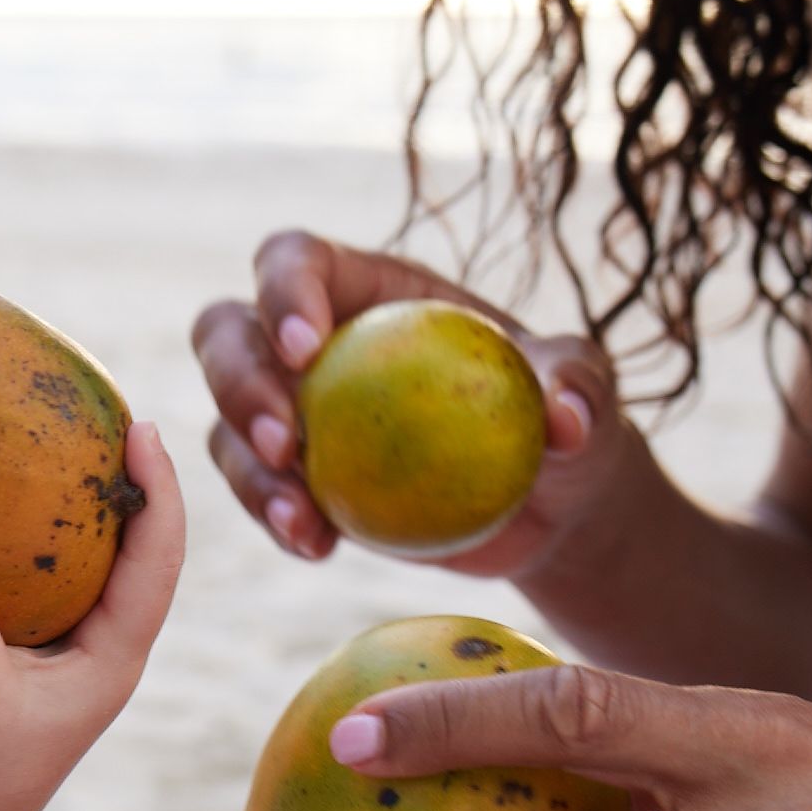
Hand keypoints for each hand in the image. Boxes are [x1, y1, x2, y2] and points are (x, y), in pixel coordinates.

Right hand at [0, 423, 184, 810]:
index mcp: (116, 650)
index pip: (160, 558)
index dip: (161, 491)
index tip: (142, 429)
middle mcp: (102, 628)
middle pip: (141, 535)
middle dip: (132, 470)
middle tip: (109, 401)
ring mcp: (67, 623)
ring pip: (95, 541)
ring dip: (85, 485)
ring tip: (64, 416)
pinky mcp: (25, 618)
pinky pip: (44, 552)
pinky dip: (33, 509)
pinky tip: (3, 463)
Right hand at [191, 230, 624, 576]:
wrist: (544, 502)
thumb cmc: (561, 420)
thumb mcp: (585, 390)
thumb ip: (578, 387)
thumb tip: (565, 417)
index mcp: (369, 291)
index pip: (296, 262)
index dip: (283, 293)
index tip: (306, 349)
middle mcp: (314, 344)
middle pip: (227, 333)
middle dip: (236, 381)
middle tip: (282, 443)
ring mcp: (294, 414)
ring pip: (226, 424)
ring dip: (248, 472)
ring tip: (299, 519)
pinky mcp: (296, 481)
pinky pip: (259, 496)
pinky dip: (278, 522)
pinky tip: (317, 549)